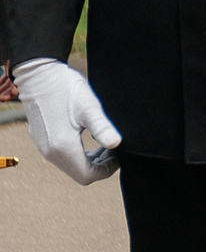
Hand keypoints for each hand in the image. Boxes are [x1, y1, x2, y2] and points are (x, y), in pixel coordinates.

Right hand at [15, 57, 121, 184]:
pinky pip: (63, 156)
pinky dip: (79, 153)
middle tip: (115, 148)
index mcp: (63, 147)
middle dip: (100, 165)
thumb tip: (117, 144)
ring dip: (90, 159)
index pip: (87, 175)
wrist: (39, 75)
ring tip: (105, 143)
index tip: (119, 154)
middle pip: (79, 172)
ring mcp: (44, 147)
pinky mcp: (43, 140)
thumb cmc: (65, 88)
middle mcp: (50, 152)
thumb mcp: (89, 107)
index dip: (107, 170)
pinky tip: (90, 138)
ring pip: (71, 165)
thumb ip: (102, 128)